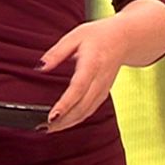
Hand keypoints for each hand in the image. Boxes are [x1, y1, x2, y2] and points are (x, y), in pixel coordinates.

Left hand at [37, 17, 141, 132]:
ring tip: (49, 129)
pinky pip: (90, 110)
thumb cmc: (99, 35)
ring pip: (87, 112)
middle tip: (43, 127)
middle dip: (63, 121)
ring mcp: (103, 88)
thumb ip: (56, 52)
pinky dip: (77, 119)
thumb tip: (40, 67)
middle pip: (82, 106)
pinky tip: (64, 122)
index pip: (78, 88)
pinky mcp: (104, 93)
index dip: (65, 104)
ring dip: (69, 123)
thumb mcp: (75, 36)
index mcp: (92, 63)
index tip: (51, 116)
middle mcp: (100, 79)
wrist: (125, 38)